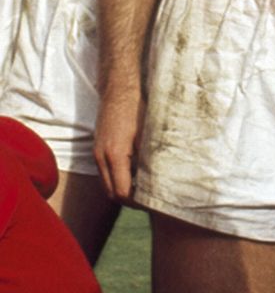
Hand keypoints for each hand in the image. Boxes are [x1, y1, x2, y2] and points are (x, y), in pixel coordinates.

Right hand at [94, 81, 143, 201]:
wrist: (119, 90)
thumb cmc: (137, 108)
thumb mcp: (148, 132)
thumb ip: (150, 156)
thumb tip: (159, 176)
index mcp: (115, 155)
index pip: (121, 192)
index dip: (135, 202)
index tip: (150, 202)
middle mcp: (102, 157)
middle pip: (111, 192)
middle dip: (127, 199)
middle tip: (147, 199)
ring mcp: (97, 153)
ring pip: (106, 183)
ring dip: (121, 189)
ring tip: (142, 187)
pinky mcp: (97, 148)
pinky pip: (104, 172)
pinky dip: (116, 177)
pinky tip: (133, 172)